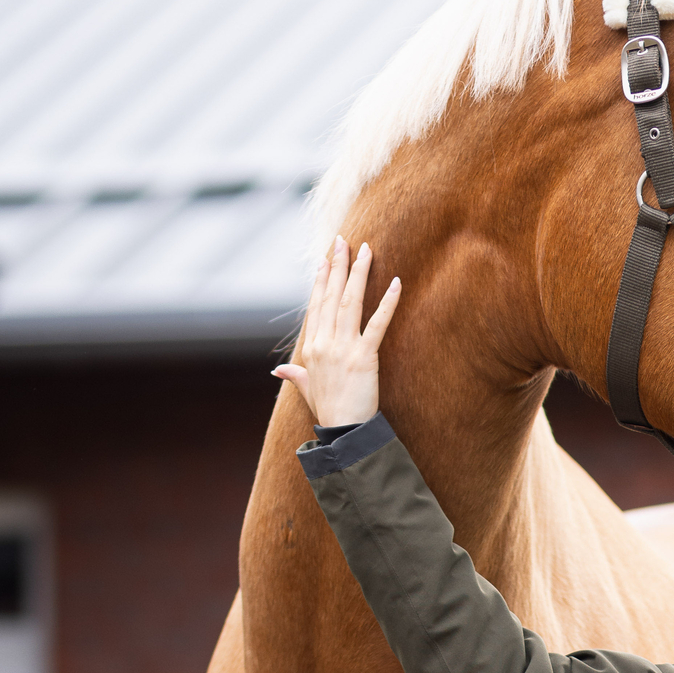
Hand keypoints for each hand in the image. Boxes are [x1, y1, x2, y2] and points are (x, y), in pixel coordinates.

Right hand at [273, 235, 400, 425]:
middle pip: (331, 296)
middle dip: (337, 265)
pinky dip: (387, 302)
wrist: (343, 432)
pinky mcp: (364, 357)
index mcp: (311, 348)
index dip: (321, 281)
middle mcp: (324, 343)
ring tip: (365, 249)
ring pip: (350, 302)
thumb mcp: (307, 389)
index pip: (316, 306)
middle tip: (343, 240)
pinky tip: (396, 282)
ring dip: (358, 273)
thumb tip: (277, 370)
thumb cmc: (329, 411)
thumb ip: (294, 375)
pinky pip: (377, 324)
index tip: (325, 259)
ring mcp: (343, 348)